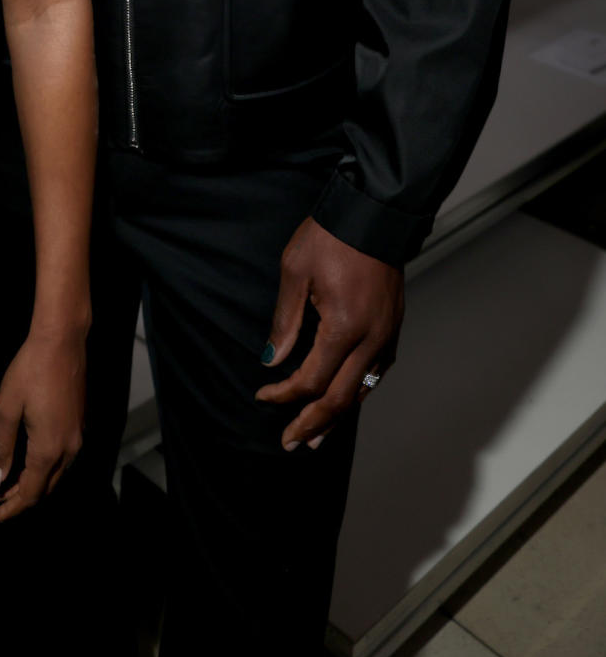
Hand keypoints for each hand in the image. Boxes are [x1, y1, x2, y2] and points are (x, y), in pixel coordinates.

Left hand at [0, 328, 86, 523]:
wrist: (62, 340)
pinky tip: (32, 461)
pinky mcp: (80, 422)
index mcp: (48, 448)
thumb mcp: (7, 407)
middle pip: (47, 487)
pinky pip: (64, 458)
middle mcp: (68, 448)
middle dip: (23, 499)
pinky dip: (47, 469)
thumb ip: (2, 446)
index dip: (12, 508)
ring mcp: (78, 435)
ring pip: (58, 474)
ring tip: (11, 485)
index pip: (30, 492)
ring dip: (36, 484)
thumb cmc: (30, 370)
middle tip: (0, 503)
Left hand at [255, 216, 403, 451]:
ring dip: (338, 417)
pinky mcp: (394, 328)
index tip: (263, 396)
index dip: (285, 394)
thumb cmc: (330, 237)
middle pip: (340, 398)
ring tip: (316, 437)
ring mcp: (387, 336)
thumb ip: (285, 321)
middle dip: (312, 423)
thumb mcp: (295, 271)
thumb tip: (273, 360)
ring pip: (362, 391)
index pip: (311, 379)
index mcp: (344, 327)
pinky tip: (345, 399)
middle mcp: (371, 340)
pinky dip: (357, 393)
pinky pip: (376, 373)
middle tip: (289, 443)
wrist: (373, 214)